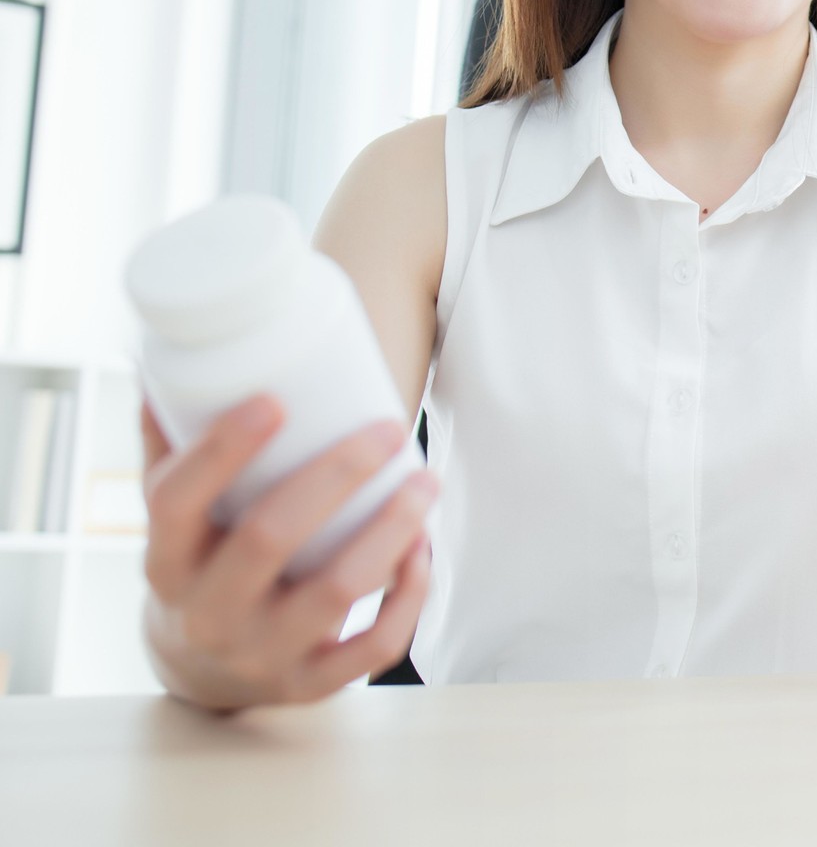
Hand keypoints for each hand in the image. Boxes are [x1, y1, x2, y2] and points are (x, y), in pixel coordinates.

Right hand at [139, 394, 437, 710]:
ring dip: (390, 532)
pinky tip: (424, 549)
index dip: (222, 451)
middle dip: (337, 476)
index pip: (177, 501)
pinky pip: (372, 646)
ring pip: (335, 594)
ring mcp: (260, 653)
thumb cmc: (201, 562)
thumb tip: (164, 358)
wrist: (199, 669)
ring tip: (425, 481)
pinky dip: (409, 597)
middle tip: (391, 429)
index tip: (275, 400)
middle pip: (268, 538)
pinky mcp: (310, 684)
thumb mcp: (176, 515)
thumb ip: (173, 443)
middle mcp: (206, 611)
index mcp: (166, 559)